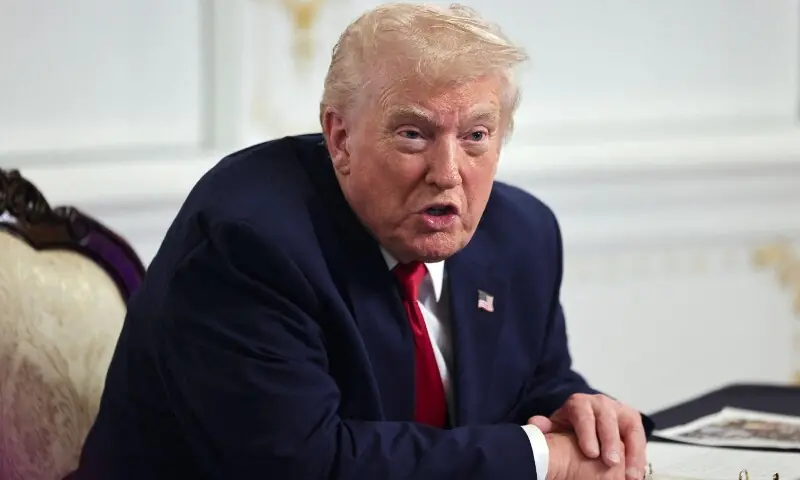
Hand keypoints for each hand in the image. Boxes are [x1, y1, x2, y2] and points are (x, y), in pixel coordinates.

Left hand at [527, 393, 645, 479]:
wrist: (584, 423)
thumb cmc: (569, 428)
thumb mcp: (556, 427)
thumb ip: (546, 428)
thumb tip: (535, 424)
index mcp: (579, 403)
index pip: (583, 413)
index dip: (587, 432)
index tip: (590, 453)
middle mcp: (600, 403)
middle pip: (607, 418)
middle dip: (611, 441)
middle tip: (611, 462)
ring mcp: (618, 410)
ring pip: (630, 425)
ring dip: (633, 451)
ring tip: (630, 475)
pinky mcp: (632, 421)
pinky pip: (640, 437)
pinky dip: (640, 456)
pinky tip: (637, 473)